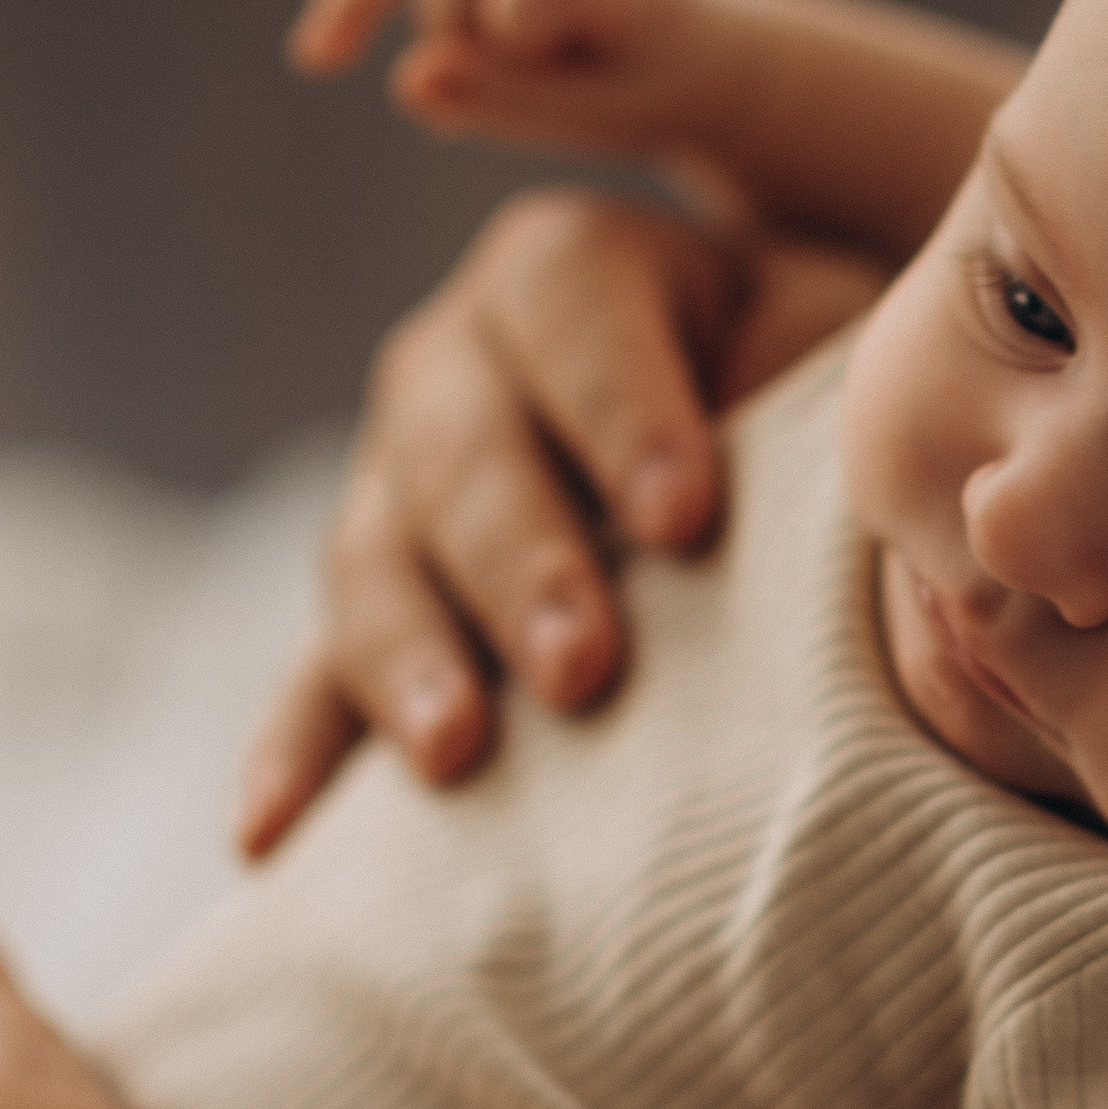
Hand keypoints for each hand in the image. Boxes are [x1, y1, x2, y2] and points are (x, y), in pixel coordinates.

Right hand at [235, 185, 887, 854]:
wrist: (764, 460)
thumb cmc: (817, 390)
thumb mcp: (832, 339)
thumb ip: (816, 361)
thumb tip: (820, 433)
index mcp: (573, 272)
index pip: (574, 308)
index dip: (621, 410)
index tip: (682, 522)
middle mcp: (457, 367)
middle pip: (459, 445)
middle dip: (520, 560)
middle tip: (582, 665)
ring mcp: (394, 493)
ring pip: (372, 562)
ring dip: (408, 658)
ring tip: (457, 749)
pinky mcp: (371, 614)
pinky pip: (314, 681)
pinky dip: (298, 756)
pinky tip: (274, 836)